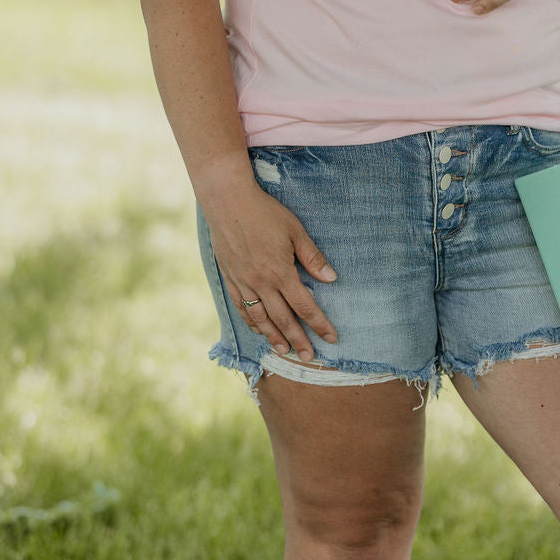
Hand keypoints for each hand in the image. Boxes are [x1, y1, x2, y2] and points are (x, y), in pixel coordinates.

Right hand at [205, 187, 338, 361]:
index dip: (319, 324)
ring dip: (274, 337)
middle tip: (309, 358)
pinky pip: (242, 307)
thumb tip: (331, 278)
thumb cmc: (265, 213)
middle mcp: (261, 283)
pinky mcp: (230, 278)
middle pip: (283, 319)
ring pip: (261, 318)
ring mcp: (243, 282)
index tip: (331, 338)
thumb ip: (312, 257)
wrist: (228, 202)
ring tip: (285, 351)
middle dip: (298, 340)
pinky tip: (259, 330)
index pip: (305, 306)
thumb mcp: (295, 231)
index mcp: (280, 272)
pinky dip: (252, 322)